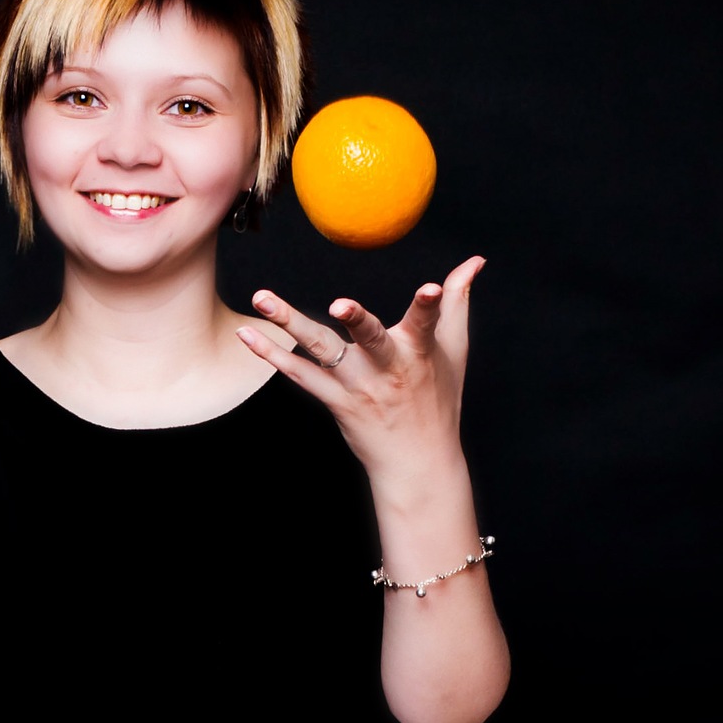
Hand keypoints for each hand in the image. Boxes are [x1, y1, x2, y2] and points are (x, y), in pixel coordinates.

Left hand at [237, 256, 485, 487]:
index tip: (433, 288)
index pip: (427, 323)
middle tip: (339, 304)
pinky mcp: (334, 400)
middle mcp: (387, 369)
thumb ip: (457, 300)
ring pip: (322, 351)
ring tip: (263, 298)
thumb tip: (474, 262)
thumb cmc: (438, 397)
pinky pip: (299, 376)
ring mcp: (357, 386)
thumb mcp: (454, 348)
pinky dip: (271, 355)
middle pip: (370, 339)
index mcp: (419, 352)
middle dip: (358, 320)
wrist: (417, 461)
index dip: (431, 305)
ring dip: (289, 324)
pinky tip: (247, 334)